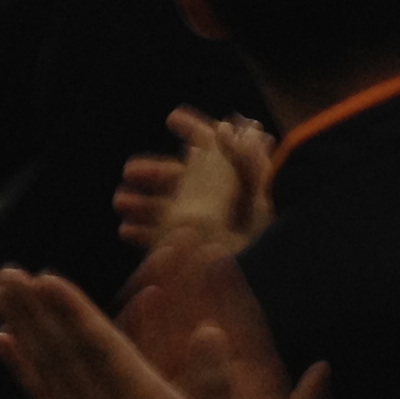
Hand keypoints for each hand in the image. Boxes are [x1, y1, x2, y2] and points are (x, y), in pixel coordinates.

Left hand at [0, 265, 254, 398]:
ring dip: (22, 328)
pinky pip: (42, 397)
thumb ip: (215, 383)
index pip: (99, 349)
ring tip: (0, 292)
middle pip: (61, 352)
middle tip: (6, 274)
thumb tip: (210, 330)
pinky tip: (4, 344)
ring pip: (46, 369)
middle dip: (34, 311)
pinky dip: (20, 368)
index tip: (46, 280)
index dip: (72, 314)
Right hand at [114, 110, 275, 257]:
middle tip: (128, 171)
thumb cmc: (277, 237)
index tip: (172, 118)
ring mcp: (212, 229)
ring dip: (145, 203)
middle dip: (156, 173)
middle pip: (187, 179)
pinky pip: (171, 242)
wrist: (280, 280)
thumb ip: (245, 159)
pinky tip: (126, 231)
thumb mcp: (264, 195)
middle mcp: (227, 203)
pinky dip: (148, 235)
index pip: (221, 149)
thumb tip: (221, 128)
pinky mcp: (200, 258)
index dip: (196, 129)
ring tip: (120, 202)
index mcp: (244, 183)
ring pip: (173, 210)